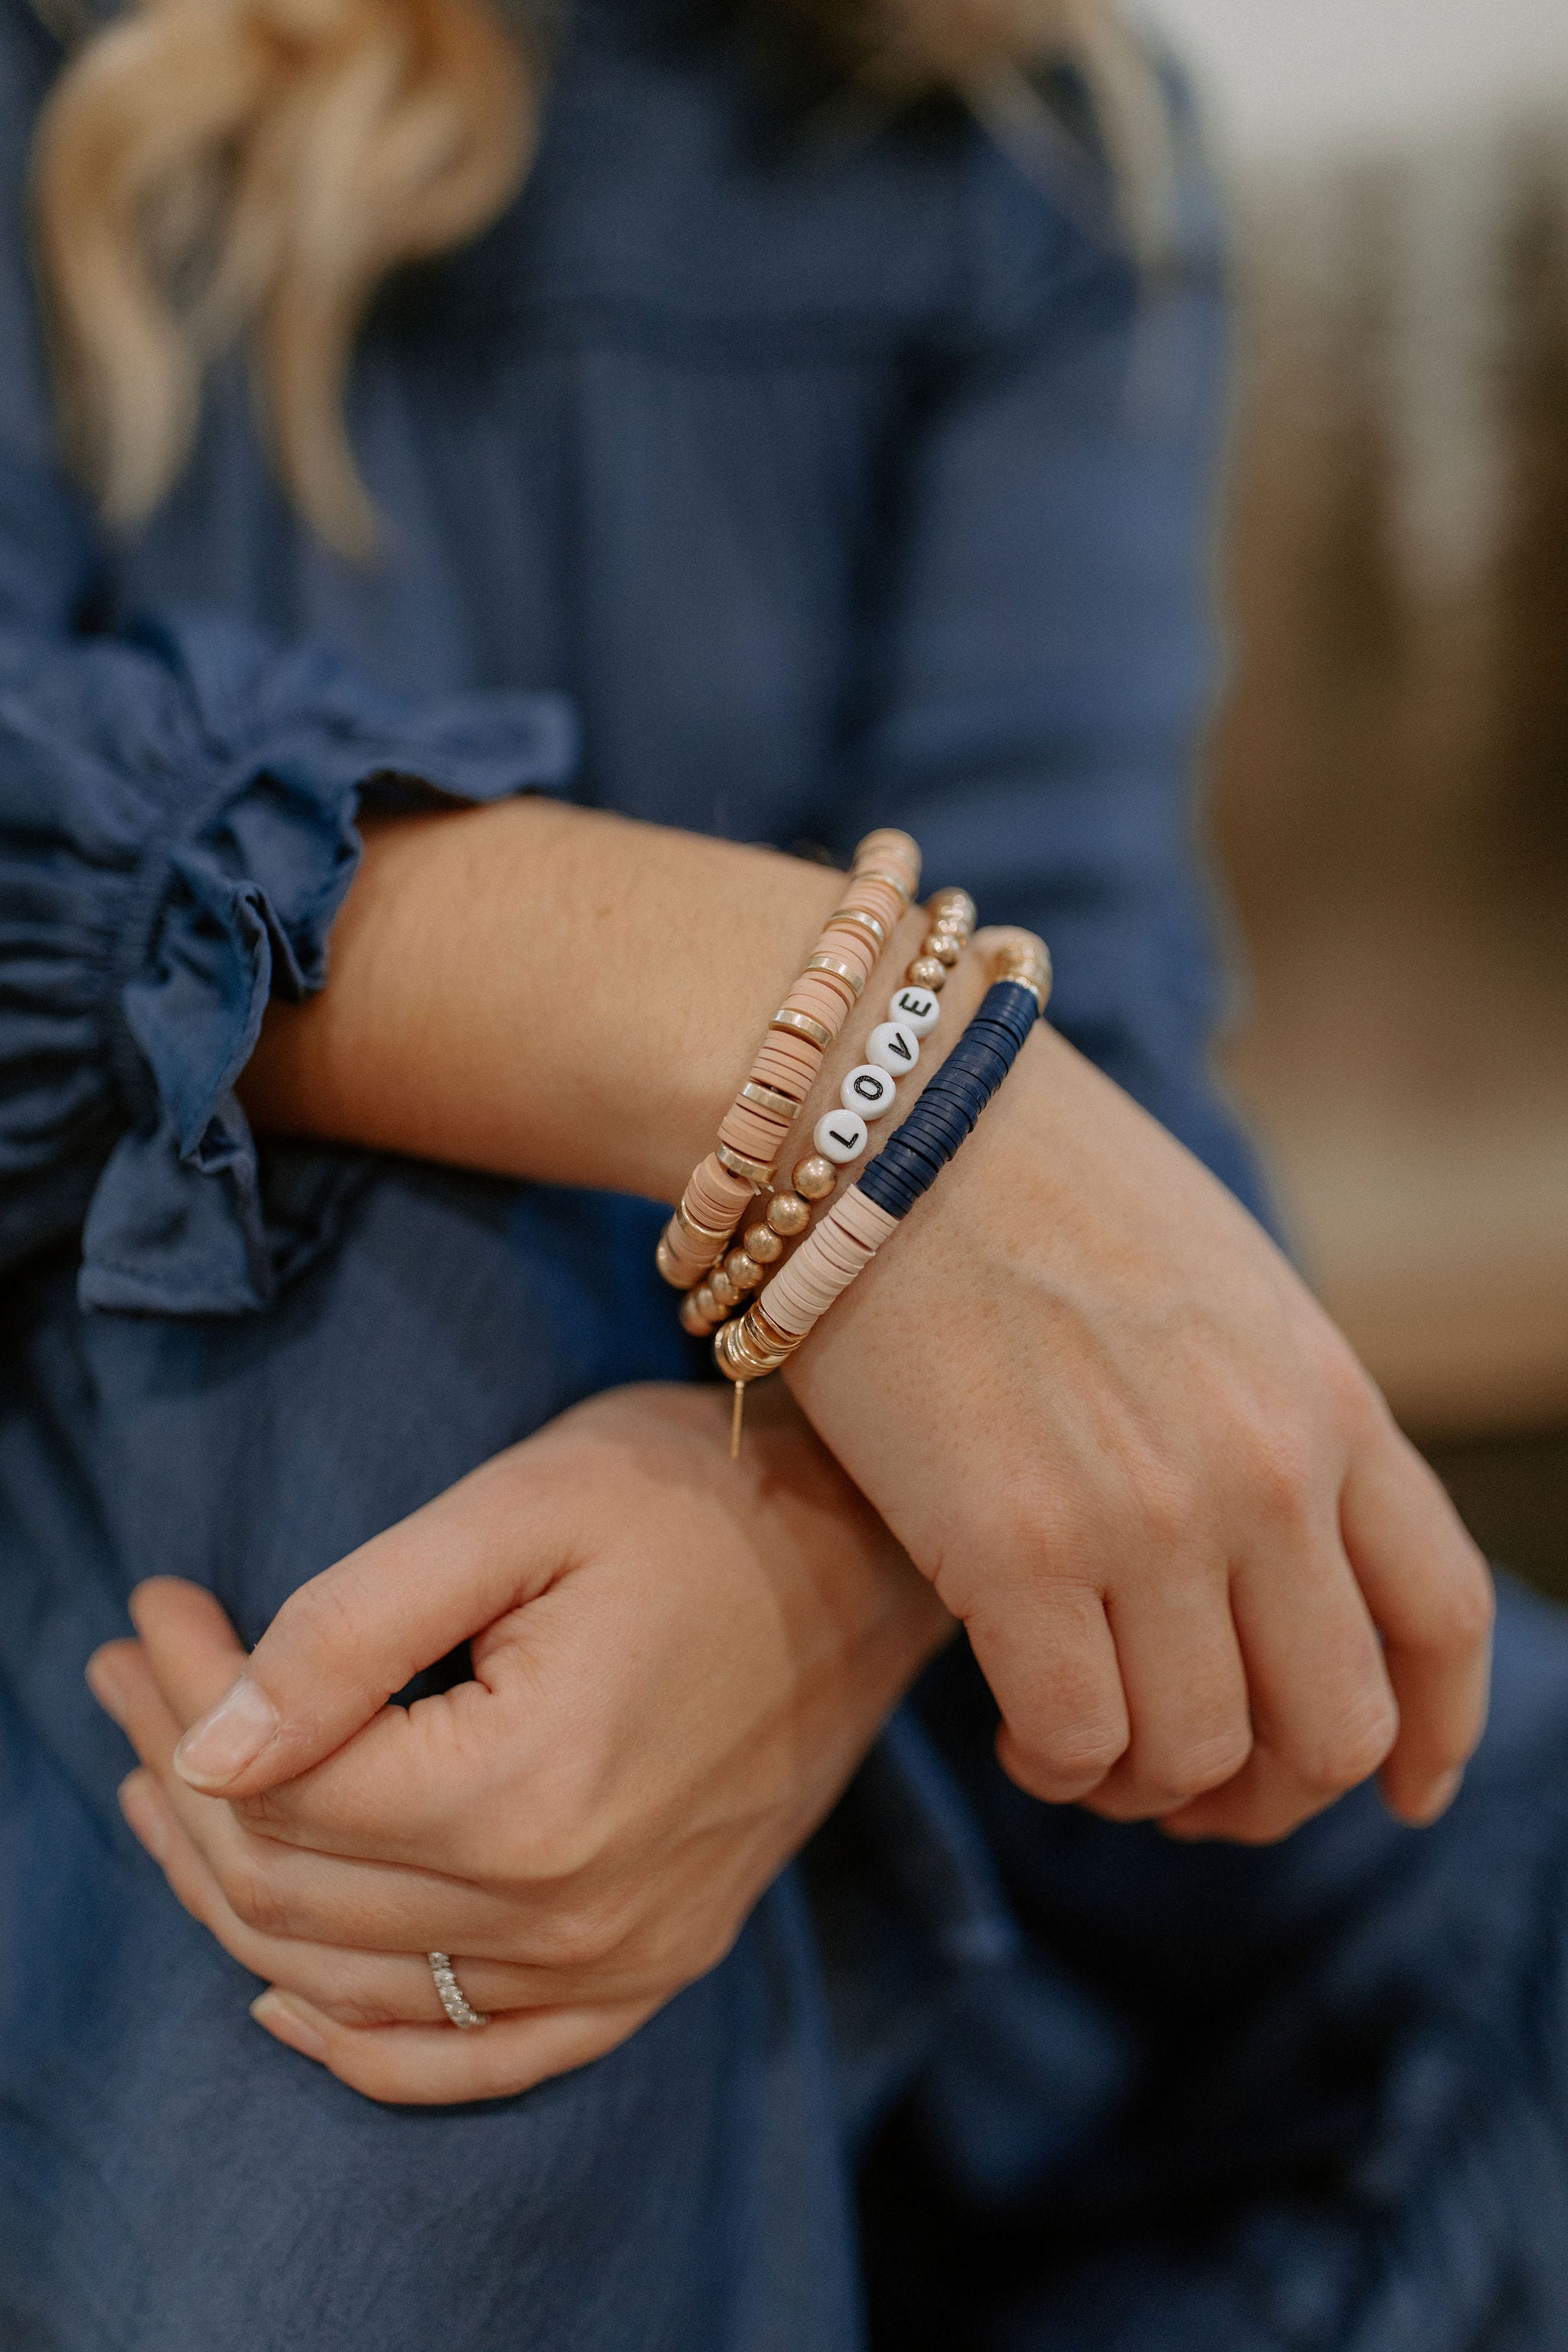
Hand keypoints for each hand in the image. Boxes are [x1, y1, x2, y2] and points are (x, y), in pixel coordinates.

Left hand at [86, 1383, 950, 2103]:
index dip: (190, 1699)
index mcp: (531, 1789)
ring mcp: (620, 1955)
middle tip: (137, 1670)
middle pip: (295, 1889)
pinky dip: (362, 2044)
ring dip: (232, 1885)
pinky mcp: (654, 1964)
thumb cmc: (699, 1498)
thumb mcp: (517, 1510)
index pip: (284, 1786)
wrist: (874, 1548)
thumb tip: (208, 1748)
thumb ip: (350, 1629)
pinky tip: (286, 1998)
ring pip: (354, 1977)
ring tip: (161, 1780)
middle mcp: (574, 1909)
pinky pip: (477, 2062)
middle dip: (182, 1779)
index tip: (157, 1610)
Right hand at [788, 974, 1493, 1844]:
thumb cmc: (1026, 1179)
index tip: (1396, 1789)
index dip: (1433, 1736)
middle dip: (1271, 1793)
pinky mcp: (1015, 1545)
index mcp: (1325, 1392)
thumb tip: (1267, 1550)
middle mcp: (1265, 1466)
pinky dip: (1057, 1766)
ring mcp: (1149, 1511)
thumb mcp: (1213, 1281)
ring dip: (1144, 1787)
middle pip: (1334, 1723)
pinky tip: (1015, 1727)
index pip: (1441, 1613)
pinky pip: (1077, 1737)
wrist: (883, 1105)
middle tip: (1191, 1789)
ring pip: (1197, 1753)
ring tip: (1079, 1749)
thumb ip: (1268, 1410)